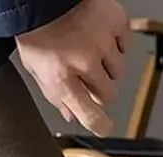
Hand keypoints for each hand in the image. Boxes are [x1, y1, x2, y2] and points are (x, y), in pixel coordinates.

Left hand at [15, 0, 129, 135]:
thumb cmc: (37, 32)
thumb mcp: (37, 70)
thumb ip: (55, 95)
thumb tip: (72, 116)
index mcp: (62, 78)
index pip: (90, 115)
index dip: (100, 126)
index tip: (104, 128)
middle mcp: (84, 62)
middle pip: (108, 95)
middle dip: (100, 90)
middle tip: (88, 76)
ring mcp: (102, 42)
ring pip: (118, 71)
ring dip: (107, 66)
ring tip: (90, 51)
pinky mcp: (115, 22)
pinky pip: (126, 45)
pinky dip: (116, 44)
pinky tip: (100, 37)